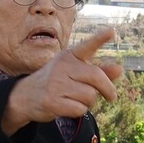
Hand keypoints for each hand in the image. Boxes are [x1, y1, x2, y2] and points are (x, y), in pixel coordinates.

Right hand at [2, 28, 124, 135]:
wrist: (24, 96)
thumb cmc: (56, 82)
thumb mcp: (74, 72)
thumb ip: (98, 71)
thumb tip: (119, 69)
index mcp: (69, 56)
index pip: (86, 46)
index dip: (100, 39)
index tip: (112, 31)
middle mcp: (62, 67)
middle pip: (96, 77)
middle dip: (108, 89)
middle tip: (112, 97)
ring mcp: (55, 84)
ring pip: (90, 96)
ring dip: (88, 102)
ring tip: (75, 99)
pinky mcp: (51, 101)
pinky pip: (80, 109)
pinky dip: (79, 111)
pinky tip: (67, 106)